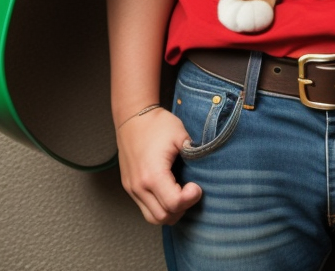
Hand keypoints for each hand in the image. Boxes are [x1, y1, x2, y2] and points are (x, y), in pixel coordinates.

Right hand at [116, 107, 201, 224]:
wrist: (132, 117)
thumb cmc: (157, 124)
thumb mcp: (180, 134)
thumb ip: (193, 152)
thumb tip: (205, 166)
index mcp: (153, 174)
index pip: (174, 204)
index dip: (190, 199)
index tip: (196, 186)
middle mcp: (139, 187)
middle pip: (163, 217)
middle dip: (181, 209)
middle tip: (190, 191)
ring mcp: (132, 189)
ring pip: (153, 218)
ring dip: (169, 212)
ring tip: (180, 195)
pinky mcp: (129, 187)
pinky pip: (145, 208)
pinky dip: (159, 206)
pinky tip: (168, 192)